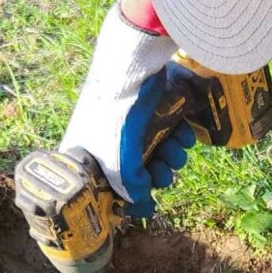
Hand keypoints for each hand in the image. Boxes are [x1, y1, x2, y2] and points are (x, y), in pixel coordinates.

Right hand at [60, 0, 197, 217]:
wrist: (130, 67)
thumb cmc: (115, 117)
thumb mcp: (118, 165)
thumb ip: (130, 190)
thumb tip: (144, 205)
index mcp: (87, 152)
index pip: (106, 183)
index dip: (128, 193)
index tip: (144, 196)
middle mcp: (105, 136)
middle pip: (137, 168)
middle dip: (157, 174)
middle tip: (163, 172)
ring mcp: (130, 120)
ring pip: (158, 149)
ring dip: (172, 156)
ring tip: (176, 151)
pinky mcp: (151, 106)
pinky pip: (170, 130)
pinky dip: (180, 136)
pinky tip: (185, 134)